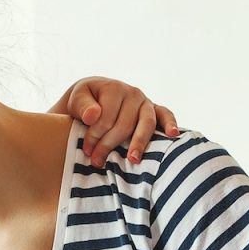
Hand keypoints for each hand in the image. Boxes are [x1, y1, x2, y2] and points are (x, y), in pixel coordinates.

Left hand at [56, 77, 180, 166]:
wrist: (93, 99)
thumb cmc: (84, 103)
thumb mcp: (75, 100)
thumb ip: (81, 106)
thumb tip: (92, 116)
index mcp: (113, 88)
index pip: (107, 117)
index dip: (95, 136)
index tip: (87, 151)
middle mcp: (132, 93)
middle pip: (125, 124)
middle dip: (109, 144)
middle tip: (97, 161)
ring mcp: (145, 102)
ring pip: (146, 123)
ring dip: (139, 142)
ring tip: (132, 159)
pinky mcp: (155, 110)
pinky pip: (165, 115)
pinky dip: (171, 123)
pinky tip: (173, 134)